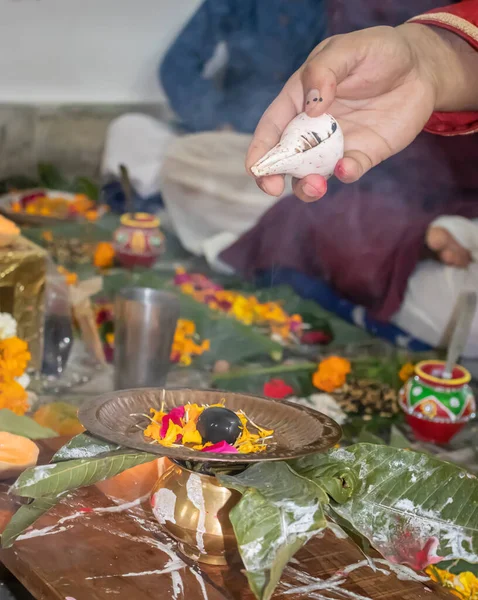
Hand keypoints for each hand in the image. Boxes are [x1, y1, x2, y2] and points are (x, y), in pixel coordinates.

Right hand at [246, 24, 472, 201]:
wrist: (420, 68)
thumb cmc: (378, 52)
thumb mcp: (348, 48)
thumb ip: (324, 71)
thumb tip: (311, 107)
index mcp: (299, 100)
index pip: (271, 128)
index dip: (259, 150)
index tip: (254, 167)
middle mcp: (312, 129)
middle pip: (284, 159)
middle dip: (273, 177)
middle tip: (273, 187)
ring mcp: (336, 145)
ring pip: (311, 175)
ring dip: (306, 186)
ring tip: (314, 186)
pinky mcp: (361, 156)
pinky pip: (348, 171)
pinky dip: (344, 174)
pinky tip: (347, 168)